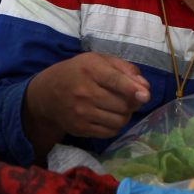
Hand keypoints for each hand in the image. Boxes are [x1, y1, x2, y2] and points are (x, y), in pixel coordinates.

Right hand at [23, 53, 150, 151]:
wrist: (48, 93)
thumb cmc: (79, 72)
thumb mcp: (99, 61)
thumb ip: (125, 68)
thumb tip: (145, 87)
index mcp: (90, 69)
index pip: (115, 80)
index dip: (132, 89)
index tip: (145, 96)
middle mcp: (84, 91)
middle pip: (122, 104)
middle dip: (132, 103)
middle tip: (129, 99)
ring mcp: (81, 112)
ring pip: (119, 120)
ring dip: (125, 116)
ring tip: (119, 108)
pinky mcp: (80, 128)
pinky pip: (110, 132)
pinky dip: (115, 126)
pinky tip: (109, 117)